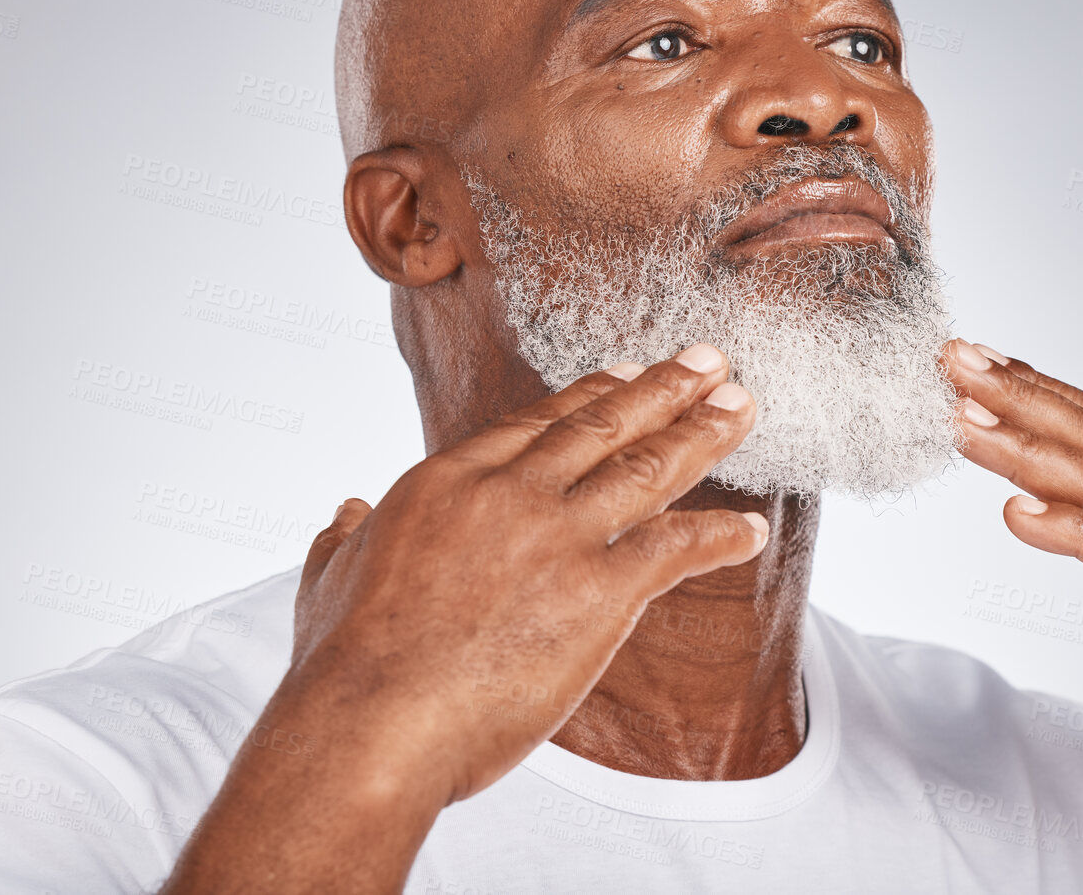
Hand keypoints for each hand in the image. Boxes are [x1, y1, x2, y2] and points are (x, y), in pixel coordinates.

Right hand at [164, 345, 765, 892]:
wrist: (369, 721)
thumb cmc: (342, 665)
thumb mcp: (330, 581)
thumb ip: (346, 539)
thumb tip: (347, 513)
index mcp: (448, 480)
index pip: (539, 422)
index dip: (592, 394)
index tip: (629, 374)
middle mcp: (510, 491)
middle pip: (604, 425)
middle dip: (665, 389)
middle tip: (709, 361)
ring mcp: (557, 536)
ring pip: (647, 468)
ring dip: (702, 434)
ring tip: (741, 407)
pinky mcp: (598, 592)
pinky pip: (676, 549)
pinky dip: (721, 537)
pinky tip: (753, 532)